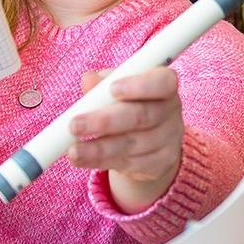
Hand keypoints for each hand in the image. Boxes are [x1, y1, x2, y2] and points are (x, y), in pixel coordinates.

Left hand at [71, 66, 184, 212]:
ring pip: (131, 144)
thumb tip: (88, 79)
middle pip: (142, 116)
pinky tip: (81, 159)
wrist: (150, 143)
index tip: (112, 89)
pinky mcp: (159, 164)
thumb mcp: (118, 90)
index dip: (139, 86)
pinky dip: (100, 162)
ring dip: (98, 148)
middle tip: (75, 125)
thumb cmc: (129, 105)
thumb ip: (103, 84)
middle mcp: (171, 112)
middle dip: (105, 121)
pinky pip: (128, 164)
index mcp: (165, 85)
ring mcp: (168, 140)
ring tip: (72, 150)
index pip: (162, 82)